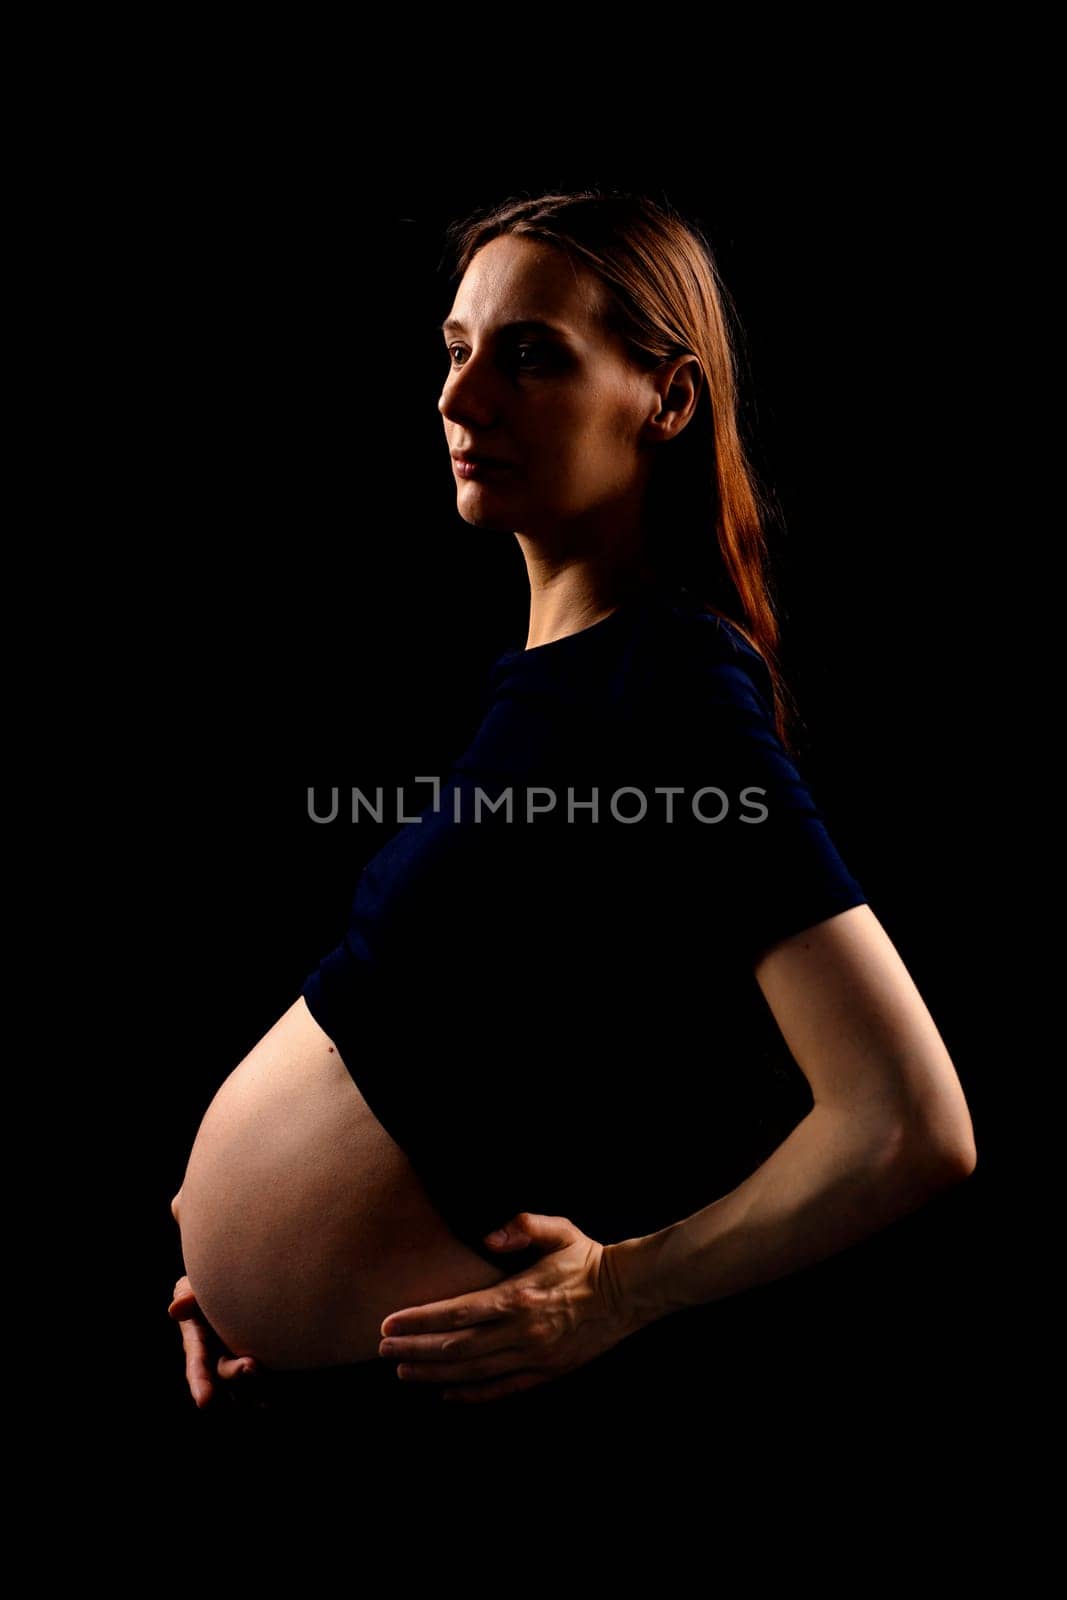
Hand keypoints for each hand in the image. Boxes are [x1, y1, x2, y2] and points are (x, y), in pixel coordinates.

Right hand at [167, 1275, 267, 1409]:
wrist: (244, 1286)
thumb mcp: (195, 1287)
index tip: (205, 1401)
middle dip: (237, 1376)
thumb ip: (188, 1297)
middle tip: (252, 1365)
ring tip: (271, 1377)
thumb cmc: (211, 1286)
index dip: (200, 1383)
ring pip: (247, 1390)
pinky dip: (279, 1387)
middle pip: (226, 1377)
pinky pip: (272, 1386)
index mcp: (199, 1346)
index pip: (198, 1367)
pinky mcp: (267, 1368)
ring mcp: (243, 1367)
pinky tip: (291, 1386)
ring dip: (258, 1387)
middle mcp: (220, 1362)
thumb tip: (175, 1309)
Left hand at [377, 1211, 637, 1404]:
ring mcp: (533, 1357)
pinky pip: (501, 1389)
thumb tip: (487, 1236)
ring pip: (473, 1372)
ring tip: (402, 1371)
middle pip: (456, 1347)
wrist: (628, 1294)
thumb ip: (522, 1226)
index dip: (419, 1320)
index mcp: (519, 1296)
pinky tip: (446, 1393)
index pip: (457, 1313)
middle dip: (415, 1349)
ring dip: (433, 1374)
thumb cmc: (587, 1259)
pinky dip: (470, 1394)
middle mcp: (521, 1332)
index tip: (389, 1322)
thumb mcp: (559, 1230)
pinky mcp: (546, 1373)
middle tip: (383, 1348)